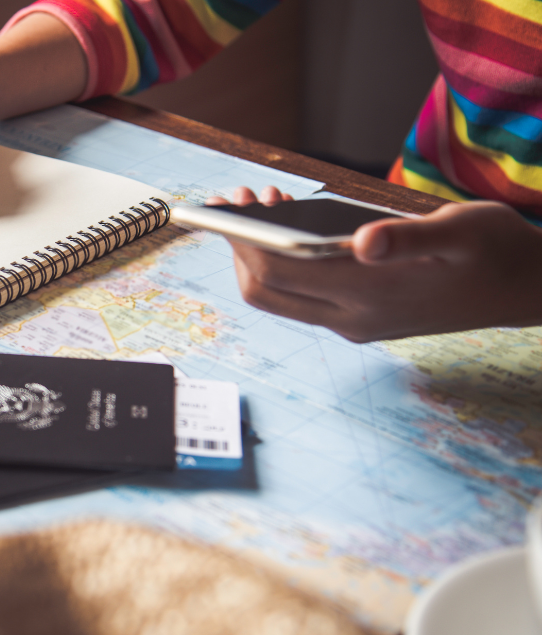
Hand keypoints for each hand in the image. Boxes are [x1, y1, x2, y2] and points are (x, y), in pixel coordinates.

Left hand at [211, 188, 541, 340]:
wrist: (527, 289)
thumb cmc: (496, 251)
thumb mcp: (462, 230)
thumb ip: (410, 236)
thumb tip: (362, 241)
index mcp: (369, 295)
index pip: (277, 272)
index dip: (244, 238)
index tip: (233, 203)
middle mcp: (352, 319)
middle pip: (264, 290)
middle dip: (242, 246)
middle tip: (242, 199)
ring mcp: (354, 323)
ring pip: (279, 295)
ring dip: (261, 253)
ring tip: (267, 203)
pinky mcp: (360, 319)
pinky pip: (303, 296)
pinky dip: (286, 262)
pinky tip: (295, 224)